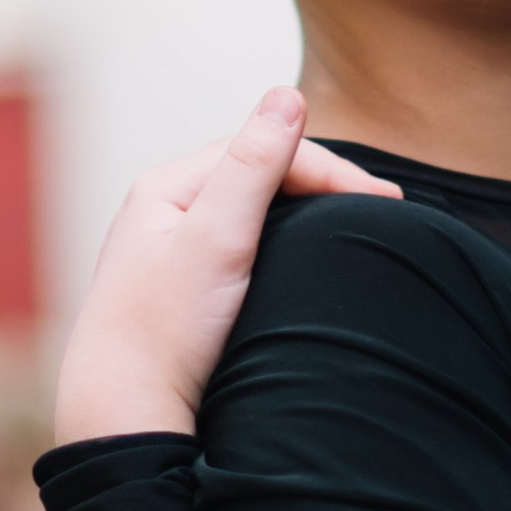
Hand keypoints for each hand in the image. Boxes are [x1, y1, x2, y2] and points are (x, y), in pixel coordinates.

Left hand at [53, 91, 398, 442]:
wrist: (124, 415)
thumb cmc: (162, 331)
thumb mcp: (217, 237)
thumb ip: (254, 165)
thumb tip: (287, 95)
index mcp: (166, 187)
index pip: (265, 152)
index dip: (329, 169)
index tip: (387, 201)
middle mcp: (165, 213)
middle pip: (260, 177)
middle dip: (324, 186)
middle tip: (386, 210)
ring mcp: (174, 254)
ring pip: (256, 214)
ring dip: (307, 214)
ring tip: (358, 229)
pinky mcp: (186, 294)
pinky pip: (247, 250)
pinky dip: (287, 246)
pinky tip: (311, 265)